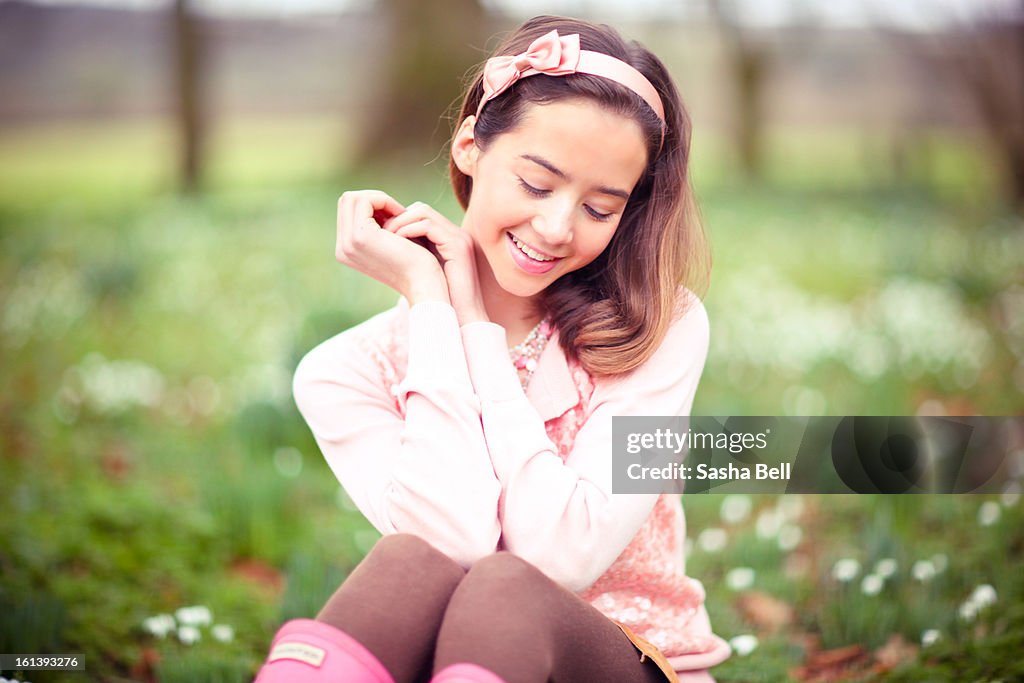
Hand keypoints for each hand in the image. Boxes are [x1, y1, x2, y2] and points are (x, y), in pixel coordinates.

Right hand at [335, 191, 449, 304]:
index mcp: (346, 250)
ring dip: (379, 199)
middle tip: (397, 211)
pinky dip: (384, 201)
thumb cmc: (415, 263)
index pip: (348, 211)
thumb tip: (374, 200)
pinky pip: (364, 201)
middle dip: (373, 199)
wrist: (424, 284)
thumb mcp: (391, 242)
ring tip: (399, 213)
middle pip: (346, 201)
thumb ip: (377, 225)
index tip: (395, 214)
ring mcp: (348, 243)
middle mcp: (342, 248)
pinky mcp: (360, 236)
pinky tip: (401, 214)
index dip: (372, 206)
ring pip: (352, 198)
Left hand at [382, 201, 488, 324]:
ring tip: (386, 238)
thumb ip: (411, 254)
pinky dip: (408, 231)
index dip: (397, 220)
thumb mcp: (422, 272)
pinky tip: (397, 243)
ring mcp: (459, 238)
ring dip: (399, 223)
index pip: (418, 214)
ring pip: (423, 211)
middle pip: (420, 208)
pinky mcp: (458, 246)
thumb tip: (383, 242)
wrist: (462, 319)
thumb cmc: (441, 302)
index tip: (379, 233)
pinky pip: (427, 226)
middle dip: (396, 218)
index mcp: (448, 239)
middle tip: (379, 233)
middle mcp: (455, 234)